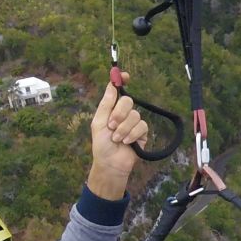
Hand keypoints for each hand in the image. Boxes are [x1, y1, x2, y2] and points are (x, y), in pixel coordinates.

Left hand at [87, 73, 147, 199]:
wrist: (111, 164)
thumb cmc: (101, 145)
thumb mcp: (98, 123)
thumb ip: (106, 104)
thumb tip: (112, 84)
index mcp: (111, 109)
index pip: (118, 91)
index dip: (121, 81)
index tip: (125, 76)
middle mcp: (123, 114)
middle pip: (128, 101)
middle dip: (119, 113)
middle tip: (111, 125)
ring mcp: (133, 123)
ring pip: (135, 115)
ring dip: (124, 128)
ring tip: (117, 139)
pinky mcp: (142, 133)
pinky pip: (142, 126)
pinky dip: (132, 134)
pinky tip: (126, 142)